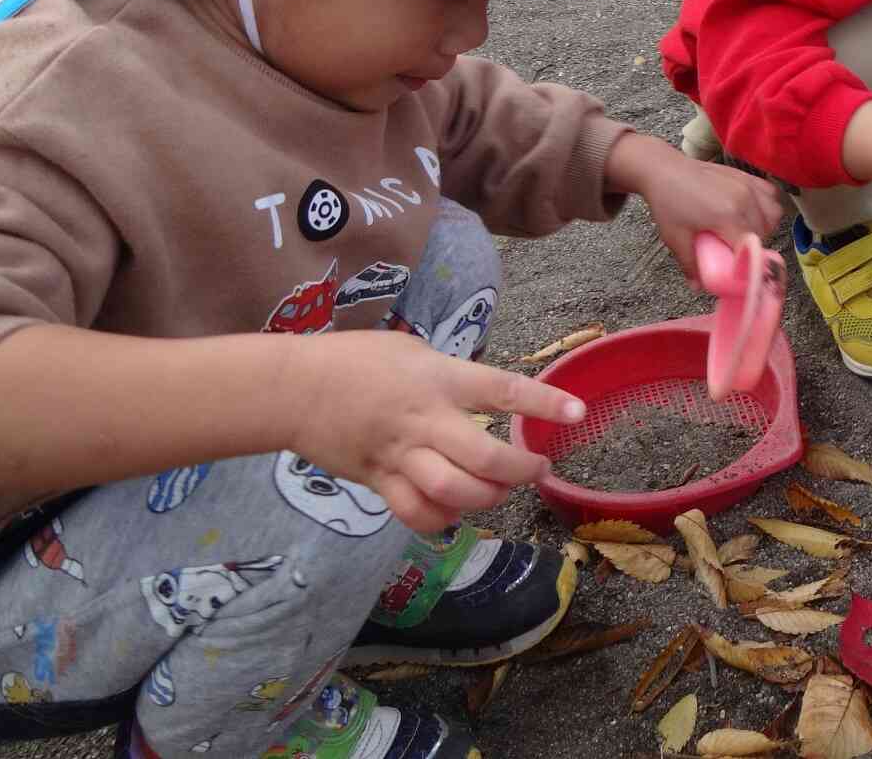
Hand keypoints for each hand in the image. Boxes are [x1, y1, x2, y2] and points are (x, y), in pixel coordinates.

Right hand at [290, 331, 586, 534]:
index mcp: (439, 379)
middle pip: (485, 456)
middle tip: (539, 467)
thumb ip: (452, 376)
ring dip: (488, 498)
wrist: (293, 390)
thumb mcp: (414, 351)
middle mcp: (424, 420)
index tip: (578, 413)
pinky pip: (416, 513)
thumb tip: (486, 394)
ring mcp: (400, 455)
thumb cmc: (356, 359)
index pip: (501, 391)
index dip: (543, 403)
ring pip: (455, 492)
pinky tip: (456, 510)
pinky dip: (442, 518)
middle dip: (522, 469)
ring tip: (501, 490)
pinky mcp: (378, 482)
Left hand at [606, 132, 783, 281]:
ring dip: (765, 227)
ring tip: (746, 232)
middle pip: (764, 232)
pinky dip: (767, 207)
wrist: (664, 169)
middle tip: (736, 253)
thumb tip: (698, 289)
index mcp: (727, 216)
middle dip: (754, 247)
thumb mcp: (675, 237)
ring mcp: (748, 185)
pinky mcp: (747, 176)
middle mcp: (744, 199)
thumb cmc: (668, 203)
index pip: (752, 247)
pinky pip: (770, 195)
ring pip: (773, 214)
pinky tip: (753, 213)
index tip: (739, 270)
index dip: (748, 262)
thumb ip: (689, 264)